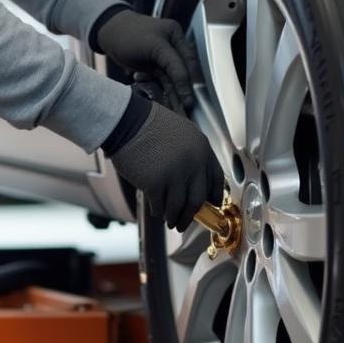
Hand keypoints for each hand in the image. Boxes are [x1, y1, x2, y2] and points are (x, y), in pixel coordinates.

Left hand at [95, 10, 199, 111]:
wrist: (108, 33)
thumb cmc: (128, 33)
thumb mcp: (155, 46)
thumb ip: (172, 64)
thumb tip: (185, 84)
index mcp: (175, 35)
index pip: (186, 61)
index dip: (187, 82)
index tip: (189, 100)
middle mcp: (171, 46)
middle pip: (181, 72)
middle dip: (181, 91)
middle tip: (185, 108)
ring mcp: (162, 58)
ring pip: (171, 80)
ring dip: (172, 95)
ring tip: (176, 110)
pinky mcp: (153, 67)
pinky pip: (161, 82)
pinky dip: (161, 91)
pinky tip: (161, 100)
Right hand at [108, 100, 223, 230]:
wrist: (127, 121)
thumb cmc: (150, 124)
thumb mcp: (183, 133)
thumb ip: (193, 154)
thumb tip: (194, 180)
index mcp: (202, 148)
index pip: (215, 179)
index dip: (213, 196)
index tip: (210, 205)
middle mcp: (193, 163)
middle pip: (198, 199)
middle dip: (191, 215)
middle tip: (186, 222)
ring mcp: (175, 174)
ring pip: (179, 207)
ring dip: (174, 218)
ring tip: (170, 221)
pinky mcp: (156, 183)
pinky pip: (160, 205)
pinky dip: (158, 211)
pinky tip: (156, 211)